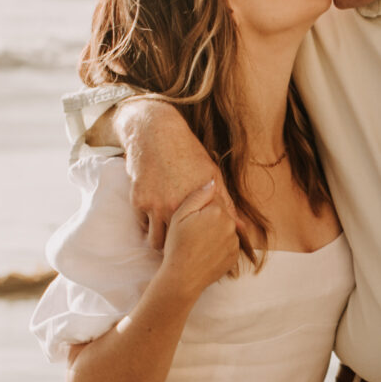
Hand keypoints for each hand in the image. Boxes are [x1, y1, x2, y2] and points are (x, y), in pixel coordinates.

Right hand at [117, 101, 234, 249]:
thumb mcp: (212, 175)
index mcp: (197, 203)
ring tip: (167, 234)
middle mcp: (175, 207)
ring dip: (161, 239)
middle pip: (175, 244)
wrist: (156, 135)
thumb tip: (242, 227)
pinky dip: (148, 224)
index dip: (198, 245)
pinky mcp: (138, 201)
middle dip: (178, 246)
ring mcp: (154, 205)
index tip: (198, 246)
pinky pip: (143, 225)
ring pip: (156, 240)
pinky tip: (155, 216)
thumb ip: (225, 203)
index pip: (199, 239)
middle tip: (181, 243)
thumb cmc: (188, 154)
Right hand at [158, 182, 240, 297]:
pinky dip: (218, 245)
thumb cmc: (176, 245)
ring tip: (197, 243)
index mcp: (217, 211)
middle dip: (208, 218)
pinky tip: (203, 251)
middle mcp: (230, 225)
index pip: (214, 198)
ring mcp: (234, 241)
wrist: (181, 278)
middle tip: (192, 230)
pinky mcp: (234, 256)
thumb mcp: (179, 215)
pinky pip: (228, 244)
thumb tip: (211, 182)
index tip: (192, 214)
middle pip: (221, 213)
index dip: (200, 206)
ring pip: (225, 228)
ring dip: (214, 232)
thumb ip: (197, 195)